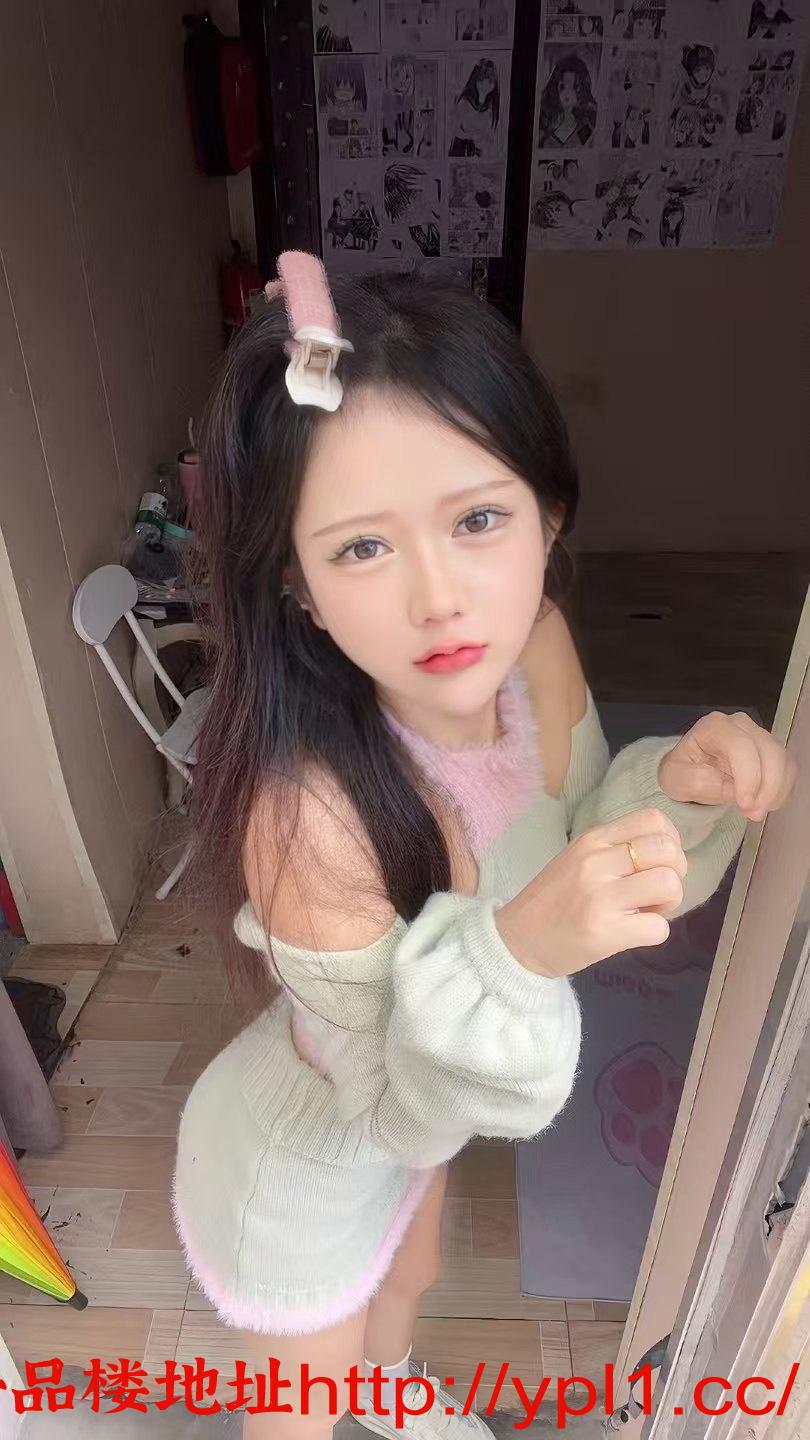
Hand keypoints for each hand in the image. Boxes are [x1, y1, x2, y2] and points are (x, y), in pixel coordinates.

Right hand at [495, 808, 687, 978]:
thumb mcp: (578, 860)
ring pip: (668, 884)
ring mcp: (600, 896)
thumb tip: (663, 854)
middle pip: (667, 850)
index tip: (656, 862)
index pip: (653, 819)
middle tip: (656, 891)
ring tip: (646, 910)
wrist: (518, 940)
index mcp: (592, 840)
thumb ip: (615, 850)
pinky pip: (659, 928)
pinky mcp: (605, 931)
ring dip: (669, 902)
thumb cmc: (552, 900)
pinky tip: (635, 932)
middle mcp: (596, 862)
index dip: (670, 841)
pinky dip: (655, 932)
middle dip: (675, 873)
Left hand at [658, 711, 797, 821]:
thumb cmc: (682, 772)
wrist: (690, 772)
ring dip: (776, 791)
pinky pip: (789, 770)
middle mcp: (741, 725)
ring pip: (784, 760)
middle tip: (753, 814)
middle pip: (769, 752)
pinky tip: (766, 805)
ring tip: (757, 812)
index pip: (741, 746)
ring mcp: (760, 736)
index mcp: (714, 727)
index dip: (748, 777)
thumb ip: (698, 781)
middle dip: (766, 788)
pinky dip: (782, 791)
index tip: (745, 804)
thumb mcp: (675, 779)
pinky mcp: (772, 751)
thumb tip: (731, 788)